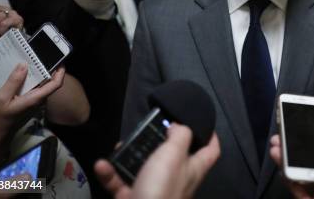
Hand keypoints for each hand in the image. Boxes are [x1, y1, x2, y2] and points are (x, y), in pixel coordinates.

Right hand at [0, 64, 64, 167]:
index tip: (60, 60)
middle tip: (43, 55)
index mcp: (35, 98)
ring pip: (43, 85)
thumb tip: (24, 65)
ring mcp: (34, 101)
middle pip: (51, 83)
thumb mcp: (2, 98)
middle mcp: (38, 99)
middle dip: (51, 69)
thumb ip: (14, 82)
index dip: (61, 72)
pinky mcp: (29, 102)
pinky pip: (36, 88)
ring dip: (41, 73)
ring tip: (34, 60)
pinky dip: (34, 79)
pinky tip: (25, 72)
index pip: (55, 84)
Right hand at [94, 124, 219, 198]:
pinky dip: (111, 174)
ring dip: (130, 155)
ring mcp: (154, 190)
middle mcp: (176, 180)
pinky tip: (102, 165)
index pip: (211, 151)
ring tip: (121, 144)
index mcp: (193, 169)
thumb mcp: (174, 154)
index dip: (210, 136)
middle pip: (173, 157)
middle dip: (160, 142)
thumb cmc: (162, 188)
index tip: (202, 122)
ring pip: (144, 167)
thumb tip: (179, 126)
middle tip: (148, 128)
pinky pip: (122, 183)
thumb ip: (180, 135)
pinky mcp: (134, 198)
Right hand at [269, 135, 313, 198]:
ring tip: (276, 150)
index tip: (298, 134)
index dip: (310, 146)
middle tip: (280, 140)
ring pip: (298, 177)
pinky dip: (289, 181)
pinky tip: (283, 169)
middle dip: (292, 152)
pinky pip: (298, 192)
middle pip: (306, 165)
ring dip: (286, 163)